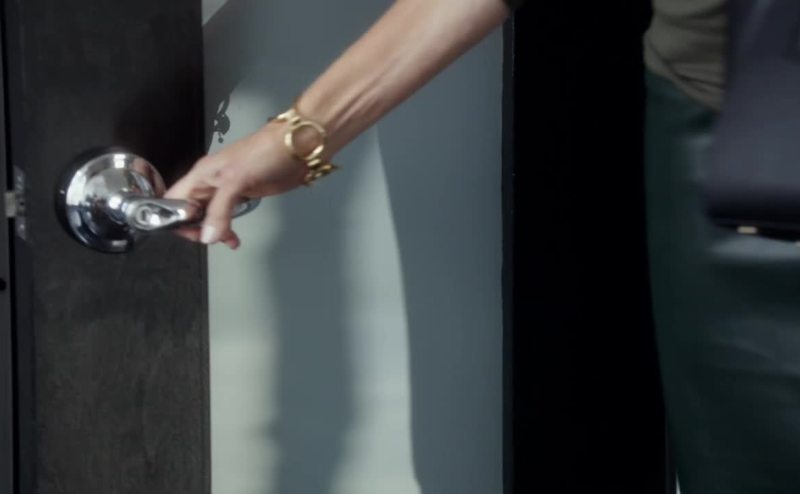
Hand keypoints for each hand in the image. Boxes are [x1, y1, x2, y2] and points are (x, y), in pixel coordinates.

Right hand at [164, 122, 306, 248]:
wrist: (296, 148)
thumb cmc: (263, 156)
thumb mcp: (235, 181)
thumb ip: (219, 210)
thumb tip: (207, 237)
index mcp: (200, 175)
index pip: (173, 200)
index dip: (173, 217)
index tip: (191, 233)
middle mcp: (209, 183)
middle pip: (188, 211)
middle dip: (196, 229)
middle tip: (212, 238)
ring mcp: (226, 190)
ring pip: (208, 216)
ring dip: (213, 231)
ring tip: (228, 240)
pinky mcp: (243, 196)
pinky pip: (227, 216)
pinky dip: (228, 229)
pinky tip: (234, 239)